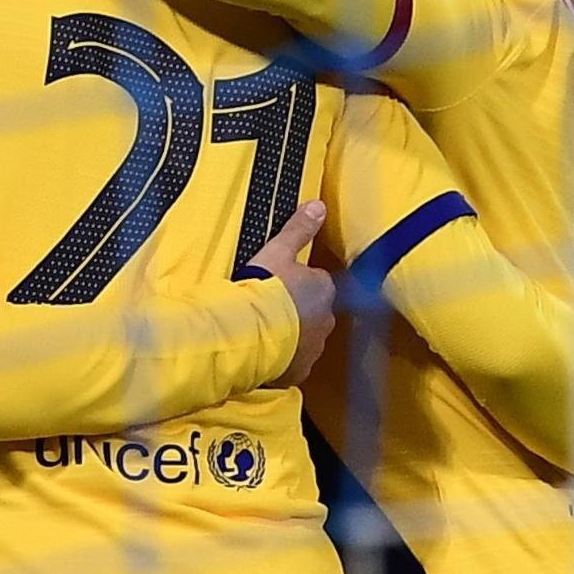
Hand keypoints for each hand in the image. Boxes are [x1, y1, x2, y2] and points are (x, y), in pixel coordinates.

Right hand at [247, 200, 334, 385]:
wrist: (247, 333)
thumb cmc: (262, 288)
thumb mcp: (276, 251)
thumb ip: (298, 229)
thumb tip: (318, 204)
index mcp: (323, 288)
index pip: (317, 282)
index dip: (298, 283)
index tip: (278, 285)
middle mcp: (326, 319)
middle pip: (315, 311)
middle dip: (298, 311)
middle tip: (269, 308)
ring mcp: (314, 347)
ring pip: (306, 337)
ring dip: (291, 334)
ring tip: (263, 332)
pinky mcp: (300, 369)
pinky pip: (294, 361)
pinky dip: (283, 358)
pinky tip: (264, 352)